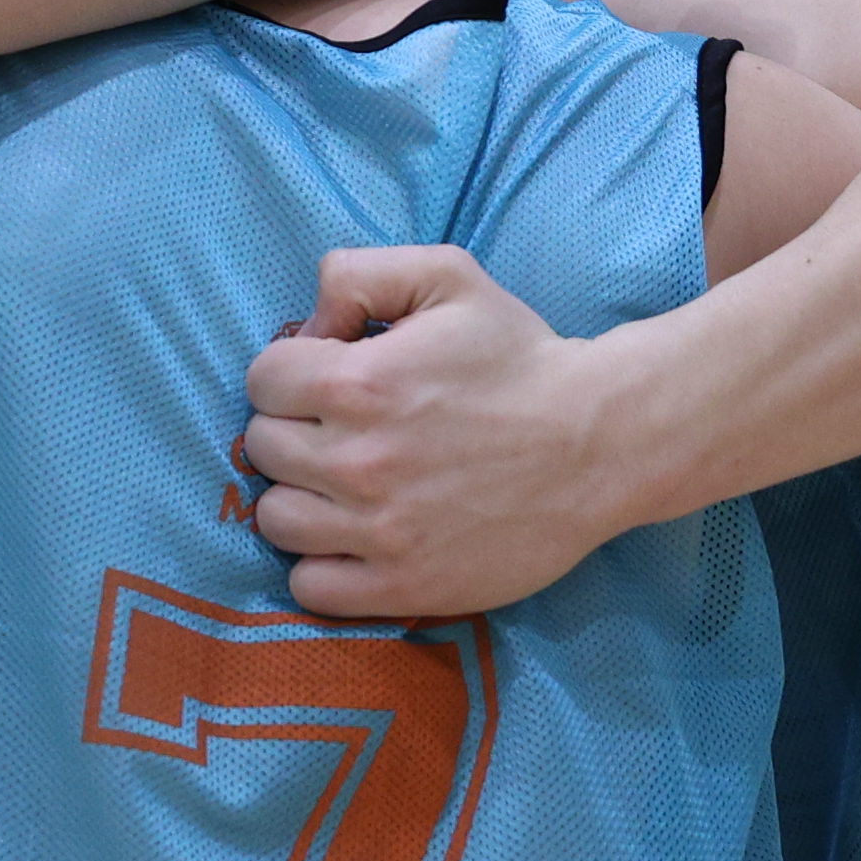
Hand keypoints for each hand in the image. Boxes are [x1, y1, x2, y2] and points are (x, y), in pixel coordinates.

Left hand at [235, 247, 631, 617]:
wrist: (599, 444)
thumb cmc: (521, 358)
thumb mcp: (448, 278)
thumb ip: (360, 274)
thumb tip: (309, 321)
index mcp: (360, 382)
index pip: (261, 380)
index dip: (291, 373)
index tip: (328, 381)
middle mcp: (359, 459)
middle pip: (262, 449)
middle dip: (294, 430)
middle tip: (342, 431)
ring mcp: (378, 530)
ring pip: (275, 519)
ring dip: (301, 498)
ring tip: (345, 486)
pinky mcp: (401, 584)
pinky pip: (309, 586)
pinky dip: (321, 565)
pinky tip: (356, 538)